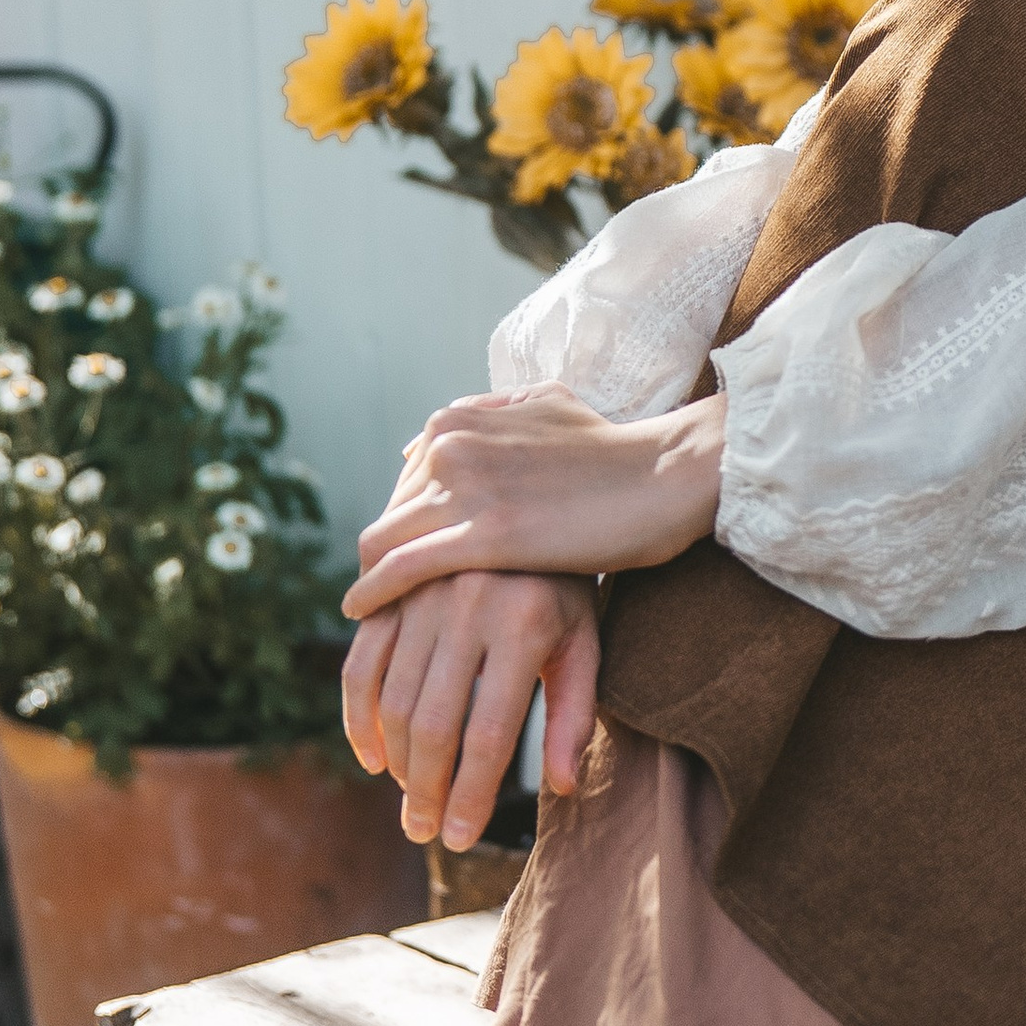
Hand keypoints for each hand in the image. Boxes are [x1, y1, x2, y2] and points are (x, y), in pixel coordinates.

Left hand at [342, 382, 725, 621]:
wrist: (662, 475)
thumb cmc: (613, 449)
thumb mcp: (544, 405)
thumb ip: (489, 413)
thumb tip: (435, 435)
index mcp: (458, 420)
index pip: (402, 484)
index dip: (403, 526)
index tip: (407, 562)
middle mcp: (450, 447)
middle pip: (388, 516)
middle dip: (385, 558)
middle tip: (388, 602)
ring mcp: (464, 489)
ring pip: (383, 543)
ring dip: (374, 585)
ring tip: (376, 619)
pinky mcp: (483, 536)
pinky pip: (401, 568)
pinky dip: (374, 593)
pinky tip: (363, 614)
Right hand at [342, 568, 600, 853]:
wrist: (525, 504)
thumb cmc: (564, 587)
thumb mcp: (584, 642)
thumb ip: (574, 714)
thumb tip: (565, 788)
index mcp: (524, 624)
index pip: (489, 734)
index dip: (470, 795)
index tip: (458, 837)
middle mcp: (468, 605)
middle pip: (432, 724)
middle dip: (425, 790)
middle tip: (424, 830)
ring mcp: (422, 594)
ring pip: (392, 700)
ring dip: (393, 762)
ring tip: (409, 800)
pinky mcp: (390, 591)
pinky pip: (361, 664)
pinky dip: (357, 717)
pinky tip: (372, 757)